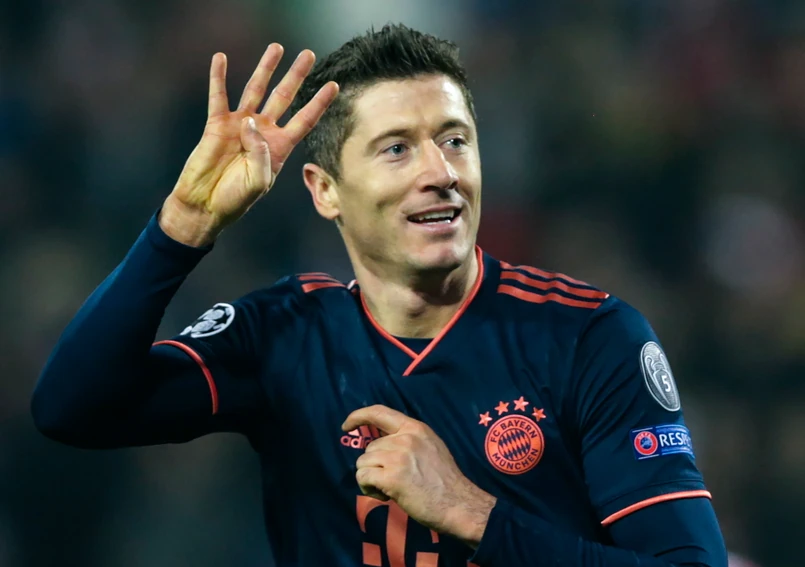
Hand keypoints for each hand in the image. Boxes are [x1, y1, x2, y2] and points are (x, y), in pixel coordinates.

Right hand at [161, 44, 338, 246]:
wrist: (205, 204)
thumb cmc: (236, 198)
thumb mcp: (259, 181)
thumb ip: (261, 153)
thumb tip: (250, 120)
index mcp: (279, 148)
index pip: (304, 120)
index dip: (319, 103)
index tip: (334, 85)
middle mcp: (262, 132)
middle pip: (284, 97)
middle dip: (296, 76)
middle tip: (307, 54)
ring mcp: (239, 125)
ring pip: (255, 89)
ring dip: (265, 69)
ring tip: (276, 48)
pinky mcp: (217, 124)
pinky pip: (218, 96)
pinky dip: (219, 77)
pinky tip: (221, 59)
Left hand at [342, 405, 496, 546]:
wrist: (458, 504)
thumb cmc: (445, 480)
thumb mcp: (430, 447)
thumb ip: (408, 440)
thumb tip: (382, 443)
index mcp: (415, 428)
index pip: (379, 412)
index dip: (359, 416)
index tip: (346, 425)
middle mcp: (405, 438)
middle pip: (369, 448)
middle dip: (374, 466)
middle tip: (393, 480)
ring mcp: (397, 457)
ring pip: (363, 464)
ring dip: (371, 478)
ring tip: (390, 489)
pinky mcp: (391, 477)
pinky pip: (363, 478)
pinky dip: (368, 489)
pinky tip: (385, 495)